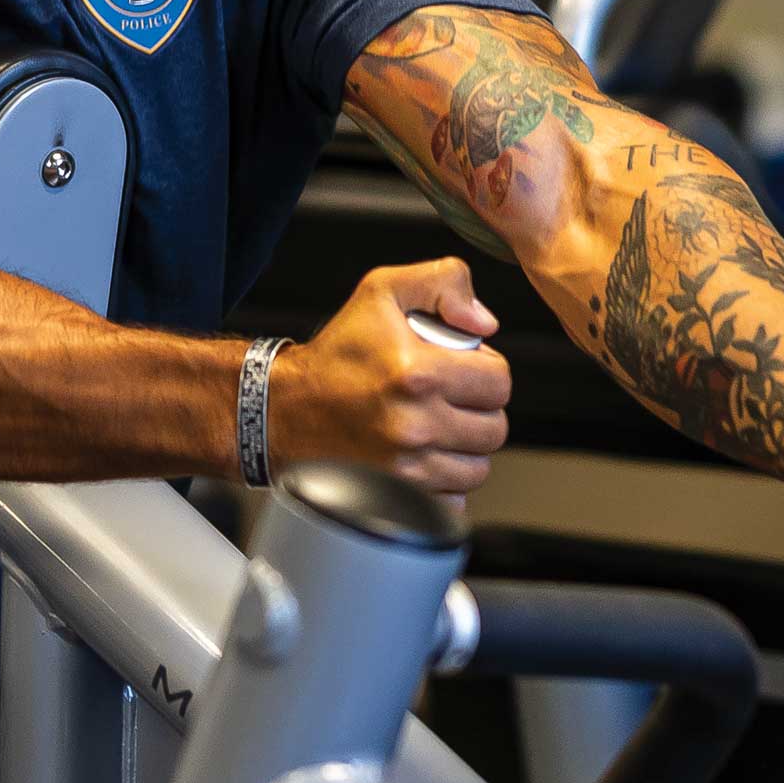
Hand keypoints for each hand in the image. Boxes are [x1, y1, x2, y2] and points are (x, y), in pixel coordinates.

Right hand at [275, 262, 510, 501]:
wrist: (284, 410)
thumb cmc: (336, 354)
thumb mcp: (381, 291)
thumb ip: (443, 282)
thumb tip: (486, 322)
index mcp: (417, 372)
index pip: (499, 381)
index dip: (486, 370)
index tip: (463, 370)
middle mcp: (413, 424)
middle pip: (494, 428)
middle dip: (479, 411)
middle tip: (451, 399)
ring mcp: (406, 468)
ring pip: (478, 468)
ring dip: (465, 449)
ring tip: (438, 427)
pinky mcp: (397, 498)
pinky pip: (453, 501)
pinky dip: (445, 483)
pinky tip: (424, 458)